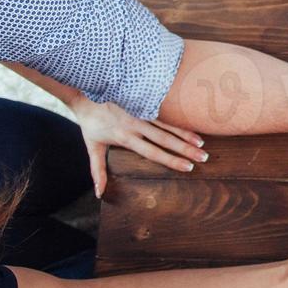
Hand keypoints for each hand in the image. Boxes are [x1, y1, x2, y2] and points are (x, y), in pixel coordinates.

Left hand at [68, 95, 205, 197]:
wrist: (85, 94)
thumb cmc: (90, 124)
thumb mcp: (92, 147)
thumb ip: (98, 171)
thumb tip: (100, 193)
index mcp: (125, 138)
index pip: (153, 152)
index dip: (171, 160)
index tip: (188, 167)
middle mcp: (136, 125)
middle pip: (165, 139)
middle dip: (186, 149)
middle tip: (203, 157)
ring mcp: (140, 112)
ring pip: (167, 124)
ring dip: (186, 133)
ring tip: (201, 142)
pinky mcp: (142, 102)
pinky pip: (163, 112)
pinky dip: (177, 118)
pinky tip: (192, 122)